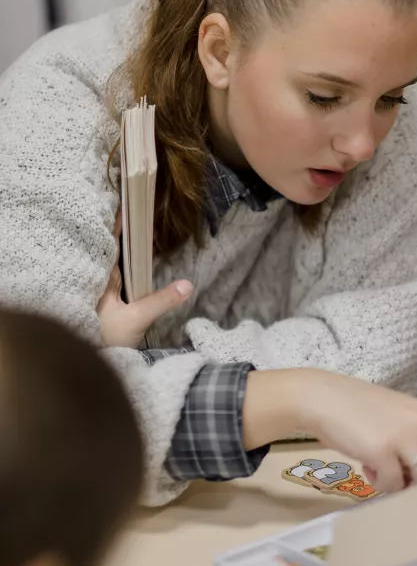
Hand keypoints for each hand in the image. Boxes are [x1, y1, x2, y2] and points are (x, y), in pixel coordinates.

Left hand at [96, 210, 191, 347]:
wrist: (79, 363)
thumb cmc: (102, 339)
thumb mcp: (135, 319)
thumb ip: (161, 301)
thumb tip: (188, 284)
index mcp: (101, 276)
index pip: (111, 241)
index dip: (119, 222)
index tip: (127, 202)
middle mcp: (96, 278)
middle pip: (110, 247)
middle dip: (121, 230)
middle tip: (135, 208)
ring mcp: (98, 290)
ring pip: (110, 261)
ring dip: (121, 247)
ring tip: (136, 228)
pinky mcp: (102, 302)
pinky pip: (112, 274)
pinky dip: (122, 264)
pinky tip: (131, 262)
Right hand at [244, 368, 416, 493]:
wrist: (324, 398)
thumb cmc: (362, 411)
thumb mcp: (403, 418)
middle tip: (414, 490)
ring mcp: (405, 437)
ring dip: (407, 487)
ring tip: (387, 475)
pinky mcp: (382, 452)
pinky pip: (393, 484)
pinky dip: (381, 483)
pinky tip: (367, 467)